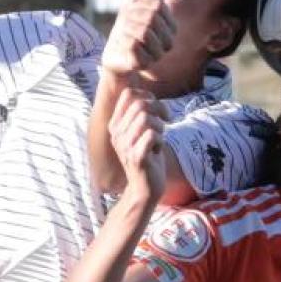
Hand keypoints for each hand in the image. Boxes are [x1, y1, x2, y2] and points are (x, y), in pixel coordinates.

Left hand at [102, 0, 174, 78]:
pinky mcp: (143, 64)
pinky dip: (124, 41)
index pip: (158, 8)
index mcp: (170, 27)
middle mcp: (167, 42)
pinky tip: (123, 45)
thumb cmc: (128, 25)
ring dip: (127, 29)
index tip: (134, 14)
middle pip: (150, 20)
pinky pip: (133, 46)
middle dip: (132, 18)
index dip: (141, 7)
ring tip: (124, 35)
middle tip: (126, 26)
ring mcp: (157, 55)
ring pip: (142, 32)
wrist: (115, 53)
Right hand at [109, 87, 168, 201]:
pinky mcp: (136, 157)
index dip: (147, 95)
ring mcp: (124, 146)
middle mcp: (116, 133)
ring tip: (158, 139)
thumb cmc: (148, 156)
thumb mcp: (140, 131)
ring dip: (160, 126)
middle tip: (165, 122)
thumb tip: (147, 93)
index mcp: (115, 124)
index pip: (128, 93)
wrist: (145, 188)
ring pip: (147, 118)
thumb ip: (140, 113)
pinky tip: (157, 150)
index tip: (157, 110)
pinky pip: (152, 135)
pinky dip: (160, 140)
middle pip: (140, 104)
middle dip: (159, 110)